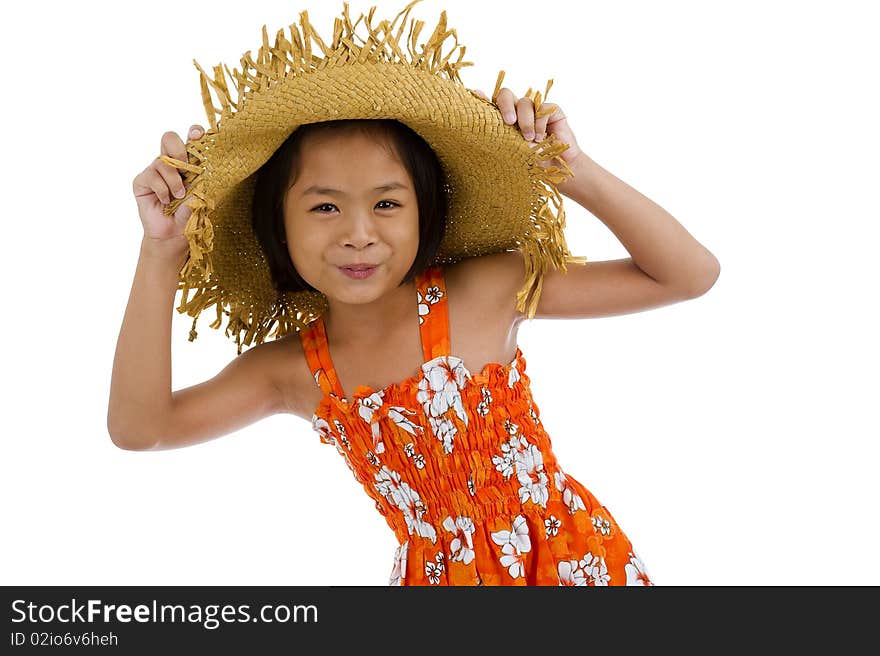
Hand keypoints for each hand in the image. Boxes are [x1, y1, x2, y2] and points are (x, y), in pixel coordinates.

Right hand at [131, 125, 204, 245]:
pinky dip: (162, 191)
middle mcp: (170, 162)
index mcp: (187, 162)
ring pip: (162, 162)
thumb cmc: (189, 212)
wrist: (174, 233)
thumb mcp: (200, 194)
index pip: (190, 139)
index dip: (194, 132)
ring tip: (179, 196)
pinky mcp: (142, 181)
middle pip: (168, 138)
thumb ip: (201, 179)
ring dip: (174, 181)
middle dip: (179, 150)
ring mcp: (154, 170)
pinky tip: (165, 201)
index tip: (198, 134)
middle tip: (186, 168)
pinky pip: (152, 177)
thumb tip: (201, 169)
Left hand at [469, 87, 584, 166]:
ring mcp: (534, 110)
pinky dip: (540, 122)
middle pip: (506, 94)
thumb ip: (498, 136)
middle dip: (506, 106)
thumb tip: (483, 125)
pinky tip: (541, 137)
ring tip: (529, 139)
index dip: (483, 97)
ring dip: (526, 121)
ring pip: (525, 102)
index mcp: (503, 120)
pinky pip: (543, 108)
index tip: (476, 94)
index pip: (491, 103)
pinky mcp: (552, 111)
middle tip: (509, 122)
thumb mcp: (510, 151)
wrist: (555, 170)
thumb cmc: (530, 162)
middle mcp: (517, 111)